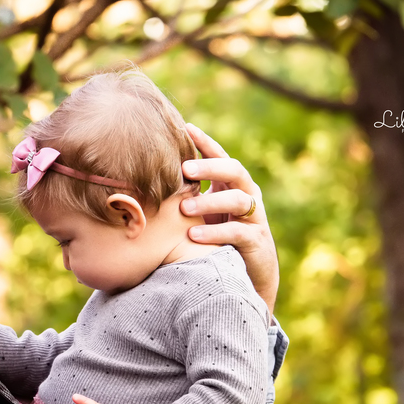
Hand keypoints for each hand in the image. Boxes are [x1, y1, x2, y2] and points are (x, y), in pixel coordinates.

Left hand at [180, 122, 279, 313]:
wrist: (249, 275)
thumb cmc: (218, 238)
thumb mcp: (203, 213)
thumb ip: (187, 194)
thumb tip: (148, 176)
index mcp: (233, 184)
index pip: (221, 156)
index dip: (206, 142)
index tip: (186, 128)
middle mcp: (247, 195)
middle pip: (234, 171)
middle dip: (209, 167)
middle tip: (184, 168)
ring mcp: (254, 217)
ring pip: (238, 200)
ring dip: (210, 201)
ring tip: (184, 207)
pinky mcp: (256, 241)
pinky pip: (237, 232)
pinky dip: (215, 232)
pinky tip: (193, 234)